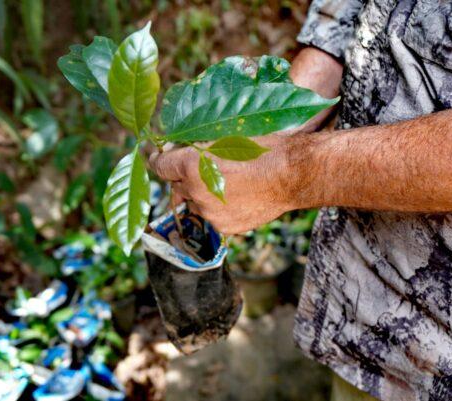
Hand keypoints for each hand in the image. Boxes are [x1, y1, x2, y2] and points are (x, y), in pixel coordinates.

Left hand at [149, 133, 317, 234]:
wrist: (292, 174)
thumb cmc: (262, 148)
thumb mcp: (225, 135)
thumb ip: (195, 144)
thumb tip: (175, 149)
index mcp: (191, 165)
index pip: (159, 166)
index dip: (161, 160)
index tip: (162, 159)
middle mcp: (195, 191)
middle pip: (176, 185)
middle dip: (183, 177)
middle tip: (201, 167)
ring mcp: (209, 212)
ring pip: (193, 203)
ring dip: (200, 194)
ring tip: (225, 183)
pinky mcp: (223, 227)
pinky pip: (211, 216)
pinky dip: (217, 208)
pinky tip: (236, 197)